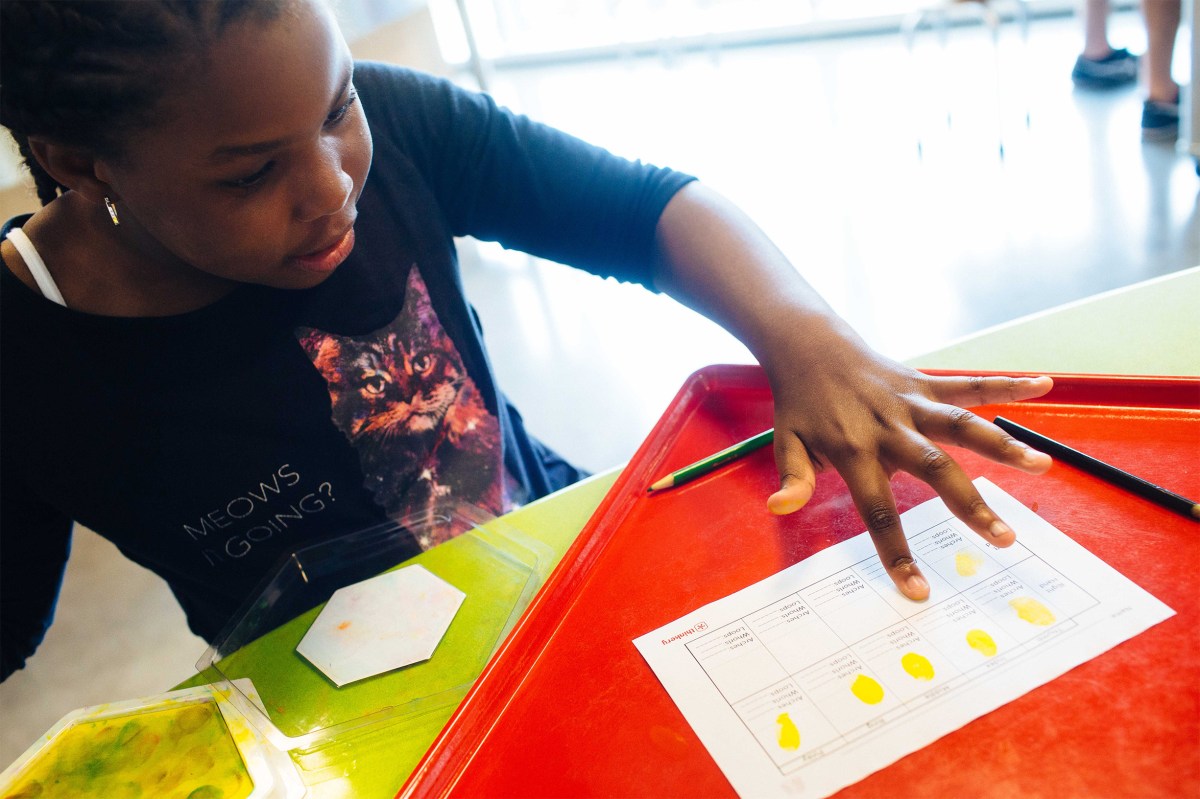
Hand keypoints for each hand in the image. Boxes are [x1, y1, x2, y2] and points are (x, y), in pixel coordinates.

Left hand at [763, 339, 1052, 600]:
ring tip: (1041, 465)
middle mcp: (887, 427)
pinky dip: (1006, 383)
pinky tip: (1044, 384)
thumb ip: (793, 478)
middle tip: (1005, 540)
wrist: (808, 346)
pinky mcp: (924, 382)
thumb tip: (780, 509)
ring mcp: (910, 403)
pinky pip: (968, 383)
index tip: (919, 590)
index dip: (896, 551)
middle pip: (934, 469)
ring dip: (1002, 443)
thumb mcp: (785, 444)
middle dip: (970, 505)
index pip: (877, 510)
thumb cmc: (801, 405)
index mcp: (853, 451)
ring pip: (960, 424)